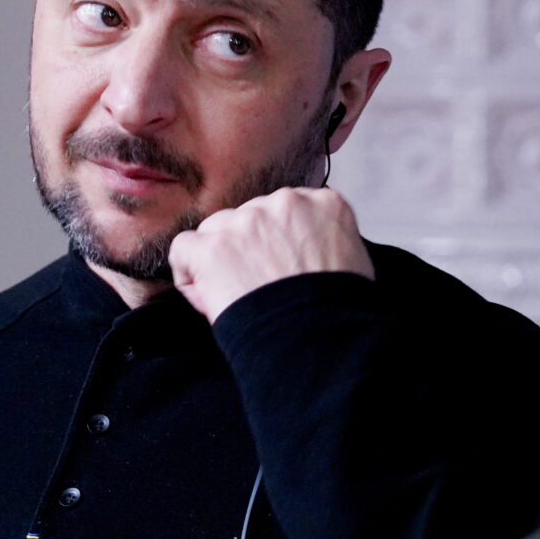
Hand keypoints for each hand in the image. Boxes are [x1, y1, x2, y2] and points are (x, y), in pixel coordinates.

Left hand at [170, 186, 374, 322]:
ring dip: (221, 256)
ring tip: (238, 293)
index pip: (290, 209)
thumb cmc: (339, 307)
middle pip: (252, 216)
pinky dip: (189, 271)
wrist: (318, 336)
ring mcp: (247, 221)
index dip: (280, 239)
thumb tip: (314, 246)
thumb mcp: (355, 258)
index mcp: (325, 203)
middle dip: (251, 246)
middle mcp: (286, 202)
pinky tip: (209, 293)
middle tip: (260, 283)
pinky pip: (184, 247)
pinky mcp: (213, 246)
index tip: (283, 264)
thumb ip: (331, 237)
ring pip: (217, 228)